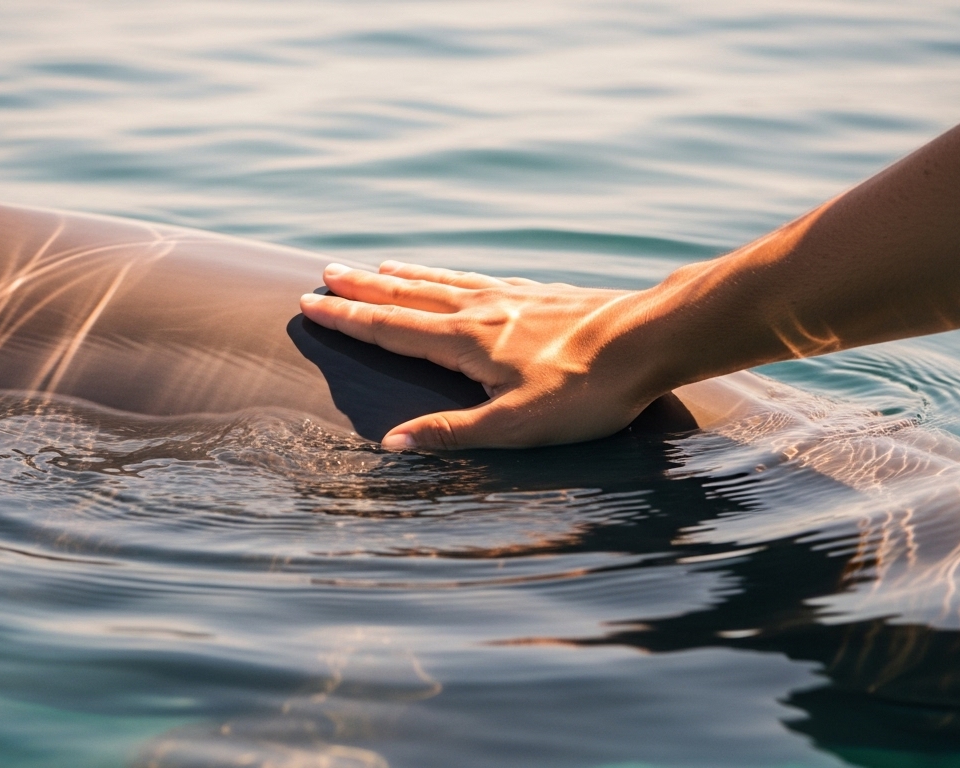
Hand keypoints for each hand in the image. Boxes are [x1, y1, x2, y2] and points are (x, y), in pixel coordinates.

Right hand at [298, 261, 666, 449]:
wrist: (650, 339)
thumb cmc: (587, 391)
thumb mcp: (516, 426)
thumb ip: (451, 434)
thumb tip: (391, 444)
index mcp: (465, 342)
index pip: (390, 328)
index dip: (347, 319)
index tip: (310, 305)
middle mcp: (480, 309)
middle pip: (407, 296)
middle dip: (362, 289)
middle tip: (324, 274)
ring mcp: (510, 296)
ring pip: (441, 281)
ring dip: (401, 276)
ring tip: (375, 266)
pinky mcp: (539, 293)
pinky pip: (477, 277)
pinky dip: (448, 274)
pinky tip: (453, 276)